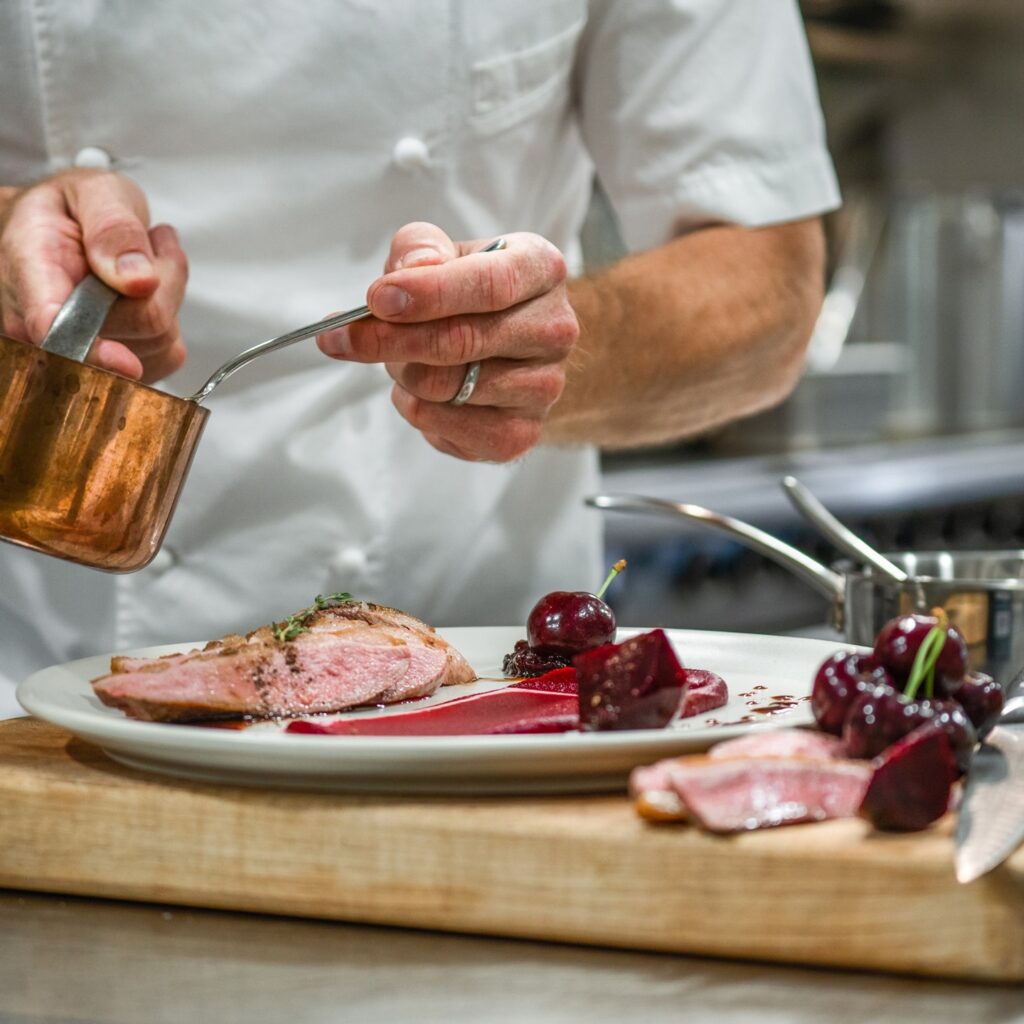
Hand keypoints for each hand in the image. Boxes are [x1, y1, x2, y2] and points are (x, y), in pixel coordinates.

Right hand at [0, 168, 187, 381]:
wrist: (56, 231)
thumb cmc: (69, 211)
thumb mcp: (94, 192)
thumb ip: (114, 228)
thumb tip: (140, 280)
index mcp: (32, 276)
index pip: (55, 330)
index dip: (95, 351)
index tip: (128, 364)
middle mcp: (48, 327)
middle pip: (141, 326)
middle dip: (163, 282)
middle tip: (151, 242)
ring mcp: (82, 352)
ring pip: (160, 342)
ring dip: (168, 296)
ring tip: (142, 261)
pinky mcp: (118, 368)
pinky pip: (167, 356)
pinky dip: (171, 321)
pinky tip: (145, 291)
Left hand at [317, 222, 578, 461]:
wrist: (512, 348)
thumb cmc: (471, 293)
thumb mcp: (443, 252)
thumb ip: (420, 249)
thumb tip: (409, 272)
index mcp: (541, 269)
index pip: (489, 284)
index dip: (428, 293)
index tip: (376, 299)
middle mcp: (554, 329)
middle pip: (462, 341)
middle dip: (391, 339)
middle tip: (344, 338)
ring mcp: (543, 387)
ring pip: (446, 387)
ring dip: (403, 375)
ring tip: (401, 360)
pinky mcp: (521, 433)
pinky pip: (446, 427)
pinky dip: (415, 409)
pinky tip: (419, 392)